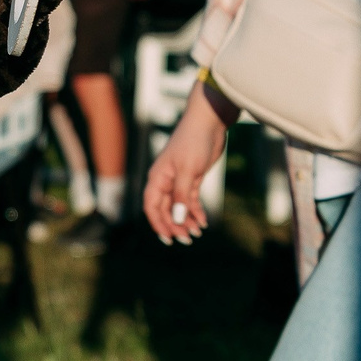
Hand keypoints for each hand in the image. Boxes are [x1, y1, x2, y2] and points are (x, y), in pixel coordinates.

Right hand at [143, 82, 231, 243]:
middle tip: (188, 239)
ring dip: (186, 221)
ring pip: (179, 207)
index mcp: (158, 178)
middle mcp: (165, 180)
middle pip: (165, 209)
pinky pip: (190, 200)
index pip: (152, 206)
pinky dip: (196, 211)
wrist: (208, 122)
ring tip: (198, 233)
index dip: (158, 224)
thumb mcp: (187, 170)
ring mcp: (178, 180)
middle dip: (175, 225)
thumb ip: (181, 195)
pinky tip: (204, 221)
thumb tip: (178, 219)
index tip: (169, 239)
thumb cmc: (193, 141)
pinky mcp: (192, 178)